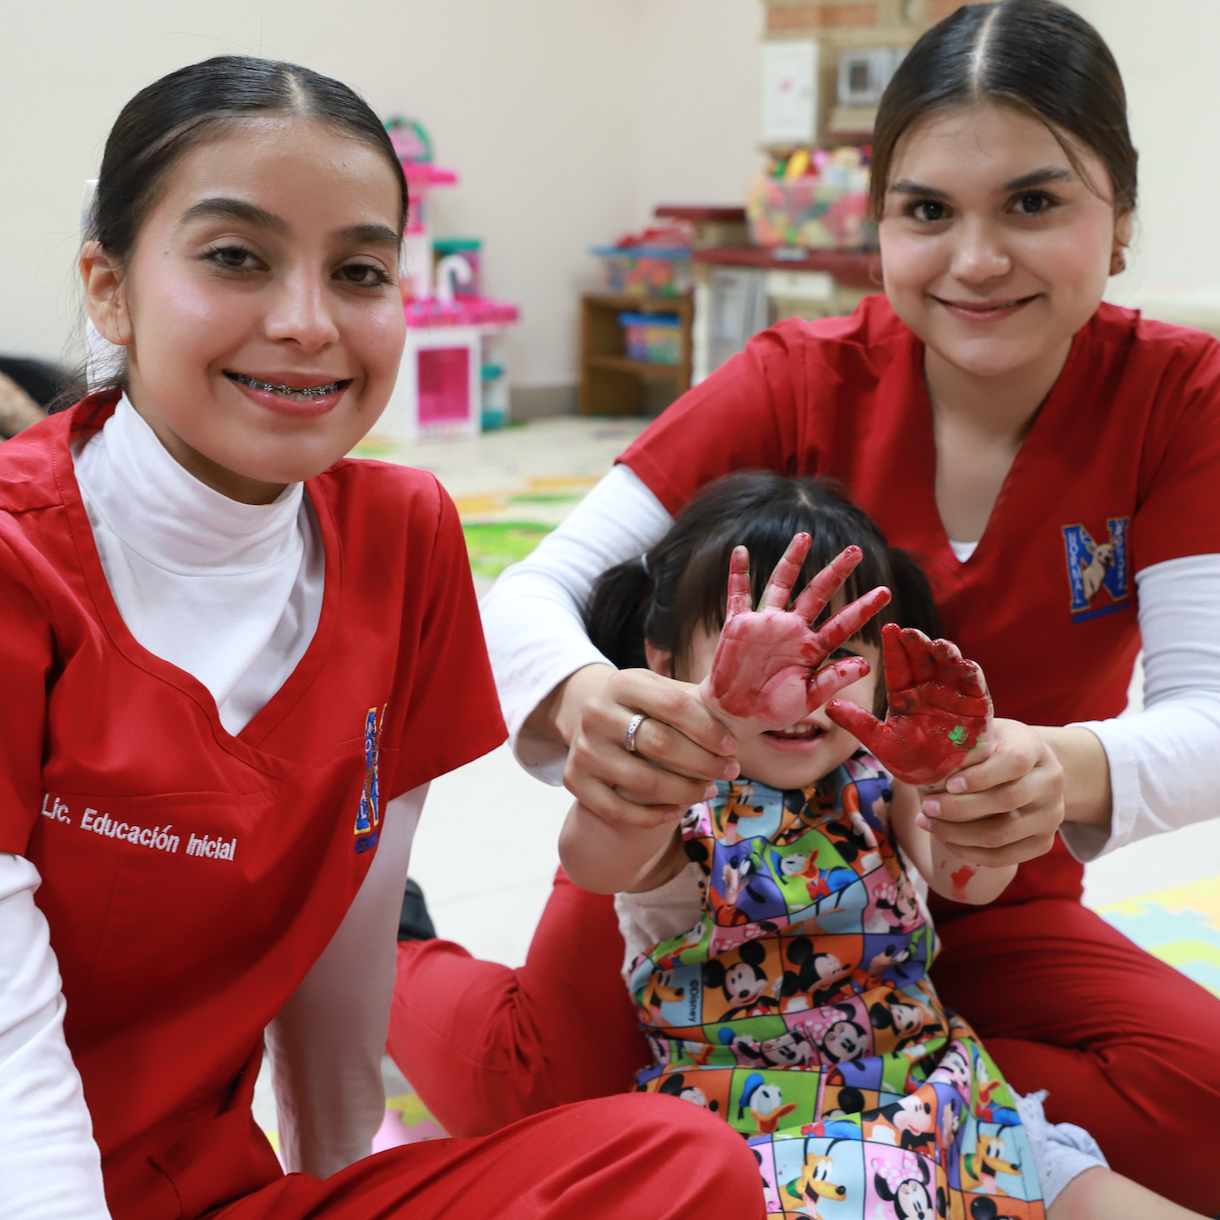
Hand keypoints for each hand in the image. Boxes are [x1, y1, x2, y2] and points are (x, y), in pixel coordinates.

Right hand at [559, 665, 739, 830]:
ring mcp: (583, 749)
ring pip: (643, 782)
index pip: (674, 705)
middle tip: (730, 771)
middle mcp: (596, 713)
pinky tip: (676, 811)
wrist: (593, 720)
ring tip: (710, 791)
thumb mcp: (661, 690)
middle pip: (661, 745)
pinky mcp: (574, 780)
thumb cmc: (644, 708)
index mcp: (622, 682)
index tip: (731, 747)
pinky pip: (617, 810)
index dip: (708, 729)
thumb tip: (744, 709)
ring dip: (685, 792)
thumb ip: (695, 699)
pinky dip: (652, 816)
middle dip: (704, 762)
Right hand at [701, 535, 891, 730]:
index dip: (864, 607)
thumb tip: (866, 664)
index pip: (843, 623)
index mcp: (812, 648)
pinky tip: (740, 551)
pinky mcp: (739, 625)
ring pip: (781, 583)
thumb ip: (833, 680)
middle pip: (818, 592)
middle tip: (856, 550)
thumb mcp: (808, 699)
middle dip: (836, 571)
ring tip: (805, 536)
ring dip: (792, 560)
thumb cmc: (774, 710)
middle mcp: (792, 629)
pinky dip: (738, 573)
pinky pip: (738, 594)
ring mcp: (765, 623)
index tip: (886, 591)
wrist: (737, 716)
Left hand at [826, 624, 993, 785]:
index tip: (888, 628)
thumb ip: (858, 723)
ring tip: (938, 645)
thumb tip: (829, 706)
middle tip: (910, 631)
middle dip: (918, 644)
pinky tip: (966, 665)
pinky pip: (975, 687)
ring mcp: (953, 695)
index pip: (898, 665)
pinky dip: (971, 675)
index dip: (894, 647)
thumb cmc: (912, 761)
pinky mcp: (977, 706)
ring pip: (949, 666)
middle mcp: (929, 688)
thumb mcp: (881, 743)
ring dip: (946, 654)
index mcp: (904, 693)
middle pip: (923, 659)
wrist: (942, 784)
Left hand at [914, 719, 1064, 866]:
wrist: (1032, 769)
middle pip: (1006, 801)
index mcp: (1035, 749)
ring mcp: (1051, 816)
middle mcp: (1051, 783)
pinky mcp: (1043, 842)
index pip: (1014, 762)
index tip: (949, 784)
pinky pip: (1003, 856)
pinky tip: (946, 839)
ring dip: (957, 833)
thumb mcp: (985, 734)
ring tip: (927, 823)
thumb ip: (964, 744)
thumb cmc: (997, 748)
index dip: (980, 776)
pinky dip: (969, 851)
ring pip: (1001, 834)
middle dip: (958, 808)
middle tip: (926, 807)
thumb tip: (923, 760)